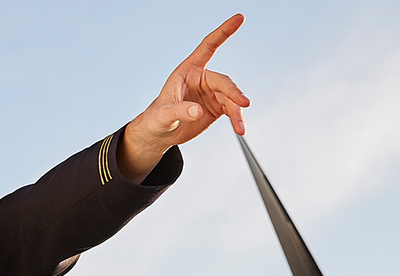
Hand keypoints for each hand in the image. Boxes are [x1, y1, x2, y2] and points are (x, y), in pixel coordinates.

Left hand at [119, 14, 250, 182]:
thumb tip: (197, 111)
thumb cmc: (157, 117)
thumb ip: (180, 110)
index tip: (239, 18)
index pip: (208, 46)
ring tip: (239, 128)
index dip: (223, 32)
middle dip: (234, 93)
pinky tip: (239, 128)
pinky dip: (237, 119)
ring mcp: (211, 93)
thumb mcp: (164, 114)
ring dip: (237, 111)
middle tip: (243, 104)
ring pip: (231, 98)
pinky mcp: (217, 107)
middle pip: (224, 81)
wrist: (160, 133)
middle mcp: (202, 79)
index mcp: (188, 70)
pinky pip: (232, 110)